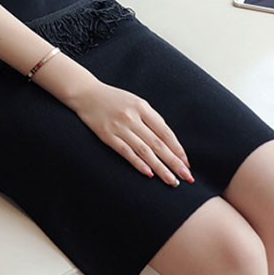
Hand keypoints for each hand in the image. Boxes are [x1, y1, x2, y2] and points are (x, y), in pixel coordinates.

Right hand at [74, 83, 193, 186]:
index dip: (177, 149)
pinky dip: (138, 163)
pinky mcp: (107, 135)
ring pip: (144, 151)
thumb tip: (168, 141)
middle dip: (174, 162)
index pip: (165, 132)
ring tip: (171, 181)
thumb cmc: (113, 99)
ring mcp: (119, 127)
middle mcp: (132, 117)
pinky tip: (148, 173)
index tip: (187, 164)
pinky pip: (125, 151)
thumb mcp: (135, 102)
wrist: (86, 93)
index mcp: (142, 107)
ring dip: (160, 168)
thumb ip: (150, 118)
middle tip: (187, 178)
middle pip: (158, 144)